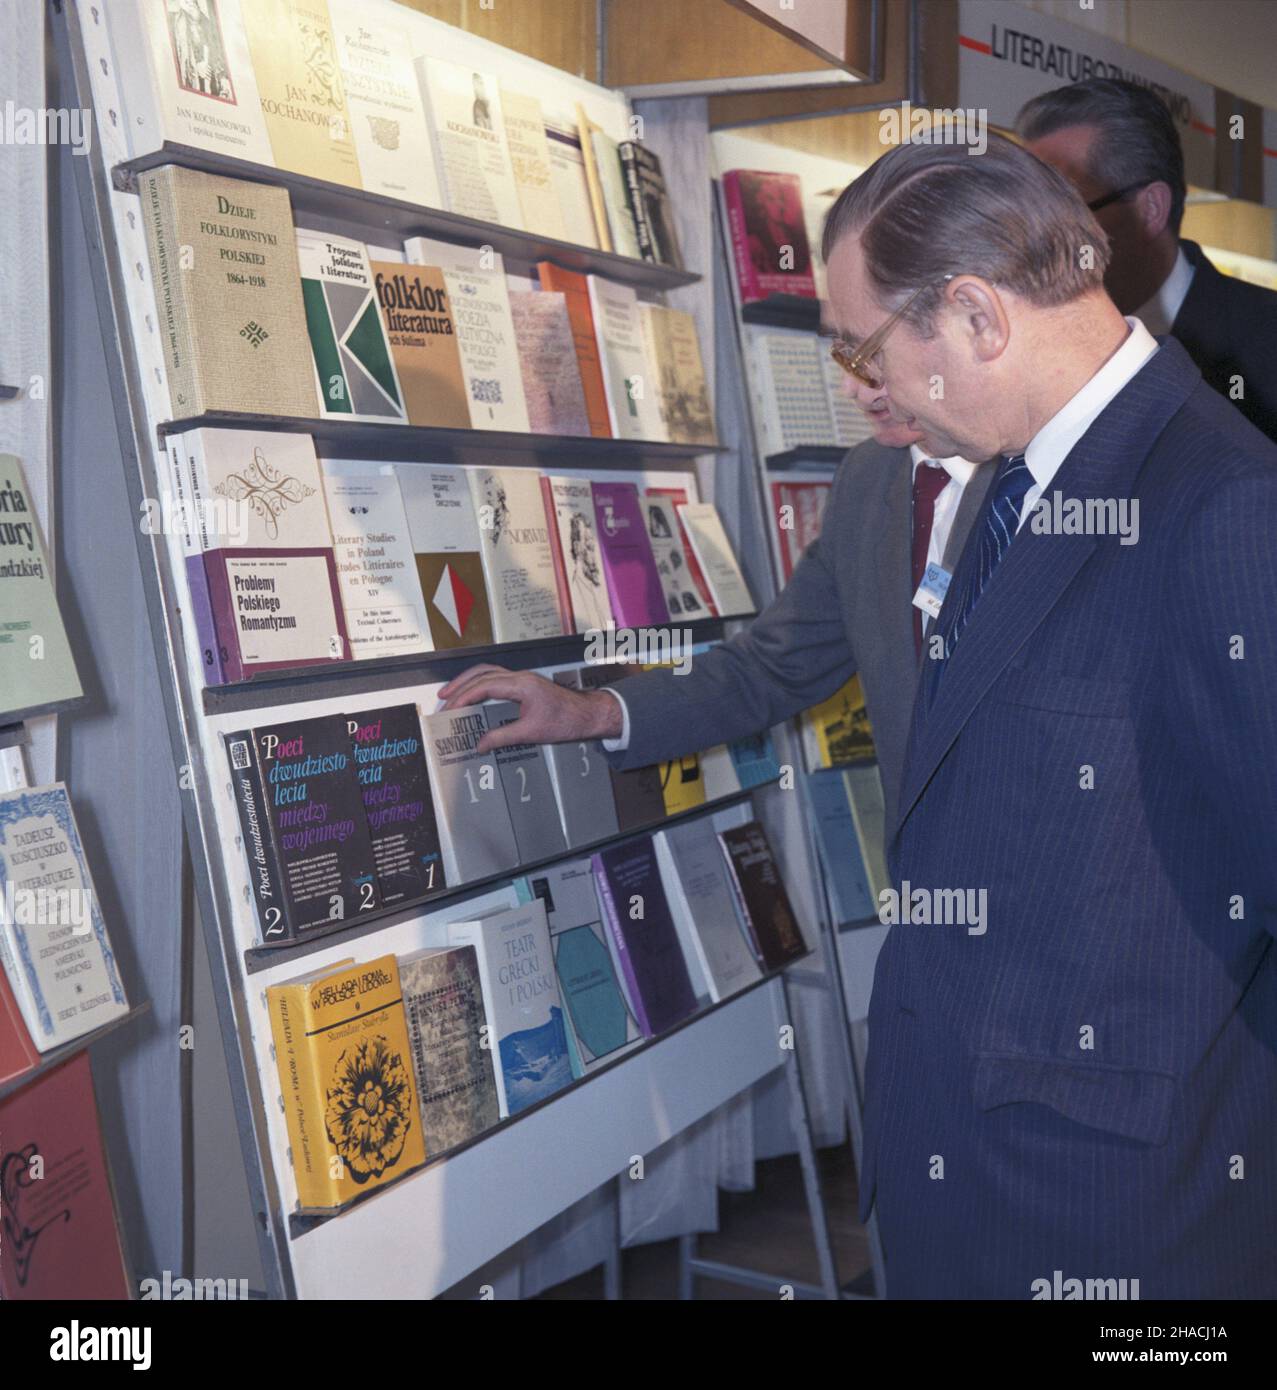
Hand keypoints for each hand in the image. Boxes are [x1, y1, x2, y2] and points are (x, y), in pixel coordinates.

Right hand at [436, 664, 622, 753]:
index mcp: (521, 685)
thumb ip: (502, 737)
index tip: (450, 709)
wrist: (587, 714)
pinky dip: (480, 685)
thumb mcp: (531, 733)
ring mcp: (522, 679)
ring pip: (488, 672)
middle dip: (459, 686)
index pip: (484, 686)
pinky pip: (496, 678)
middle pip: (482, 674)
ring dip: (468, 682)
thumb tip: (480, 744)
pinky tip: (473, 696)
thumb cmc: (566, 721)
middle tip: (443, 699)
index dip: (463, 696)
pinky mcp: (524, 684)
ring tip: (451, 694)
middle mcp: (519, 677)